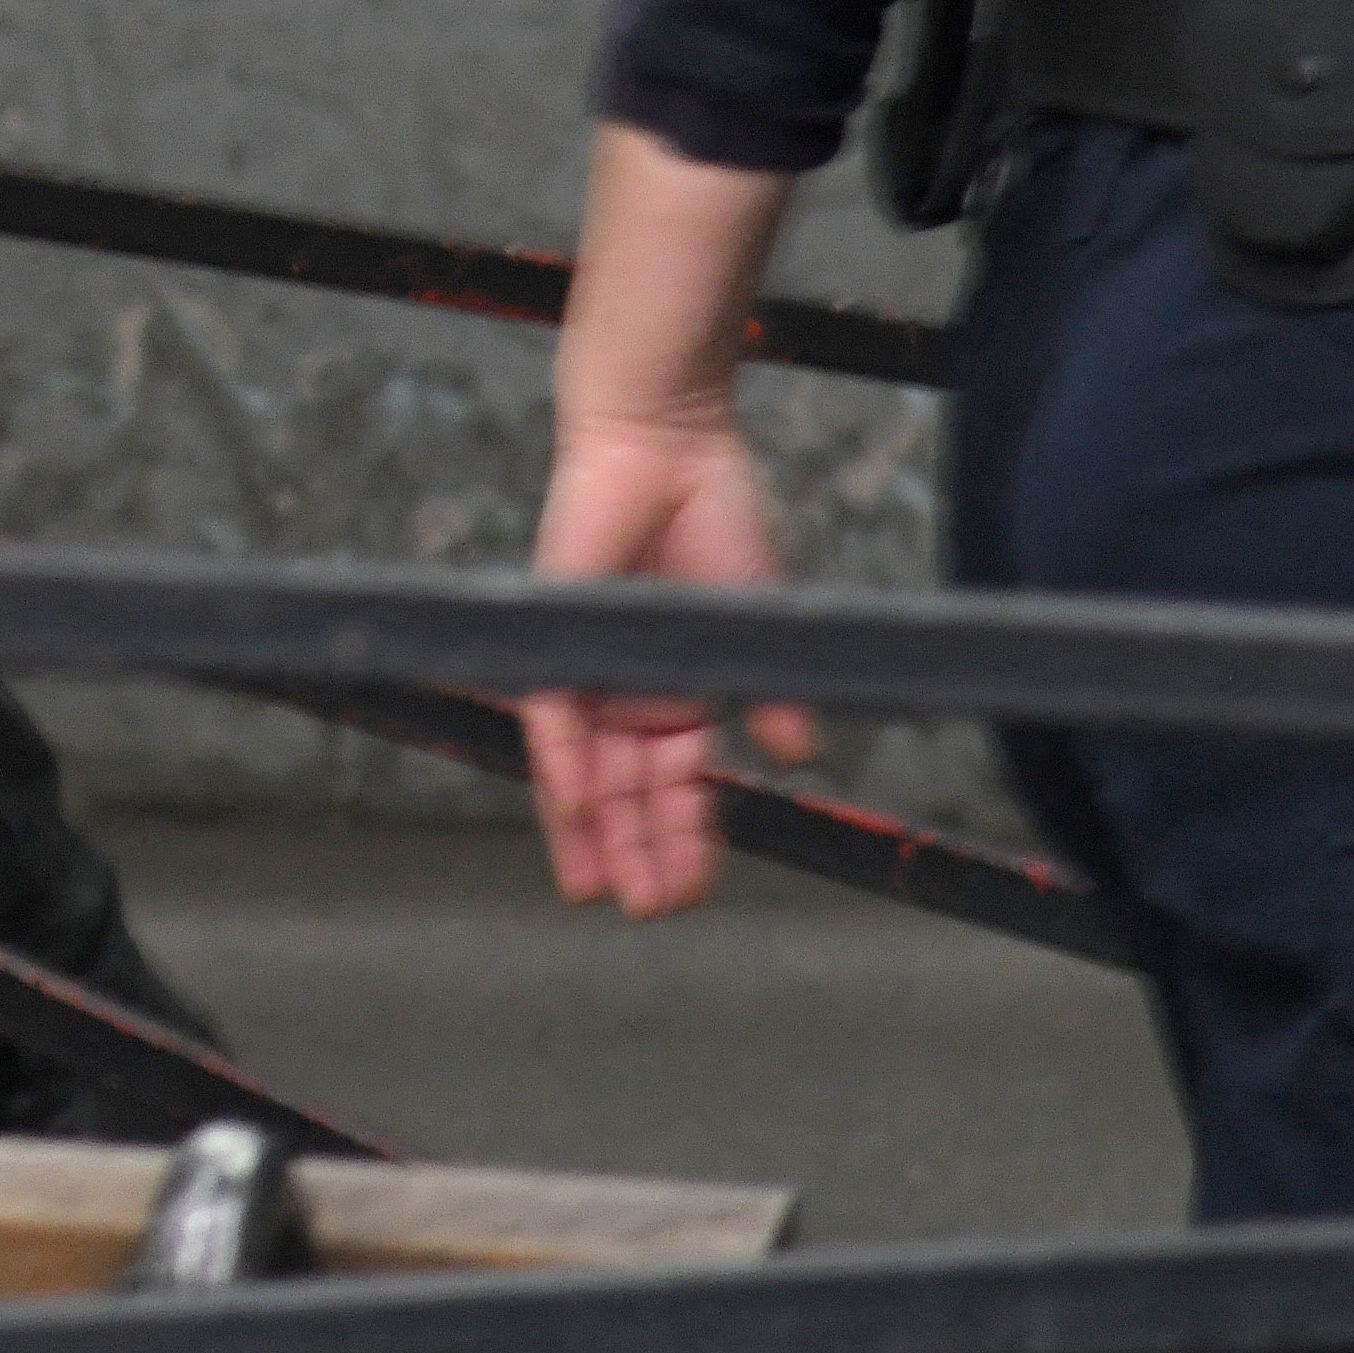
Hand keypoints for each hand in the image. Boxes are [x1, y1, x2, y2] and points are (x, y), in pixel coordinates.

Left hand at [514, 119, 818, 917]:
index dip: (684, 838)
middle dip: (641, 852)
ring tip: (603, 891)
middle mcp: (629, 694)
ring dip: (594, 831)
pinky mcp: (558, 638)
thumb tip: (799, 757)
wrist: (670, 444)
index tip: (690, 892)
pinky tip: (577, 819)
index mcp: (680, 696)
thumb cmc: (716, 518)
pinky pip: (553, 719)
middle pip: (630, 793)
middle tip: (654, 908)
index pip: (678, 787)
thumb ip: (772, 696)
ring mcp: (591, 669)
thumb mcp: (757, 626)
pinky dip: (565, 770)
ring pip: (587, 772)